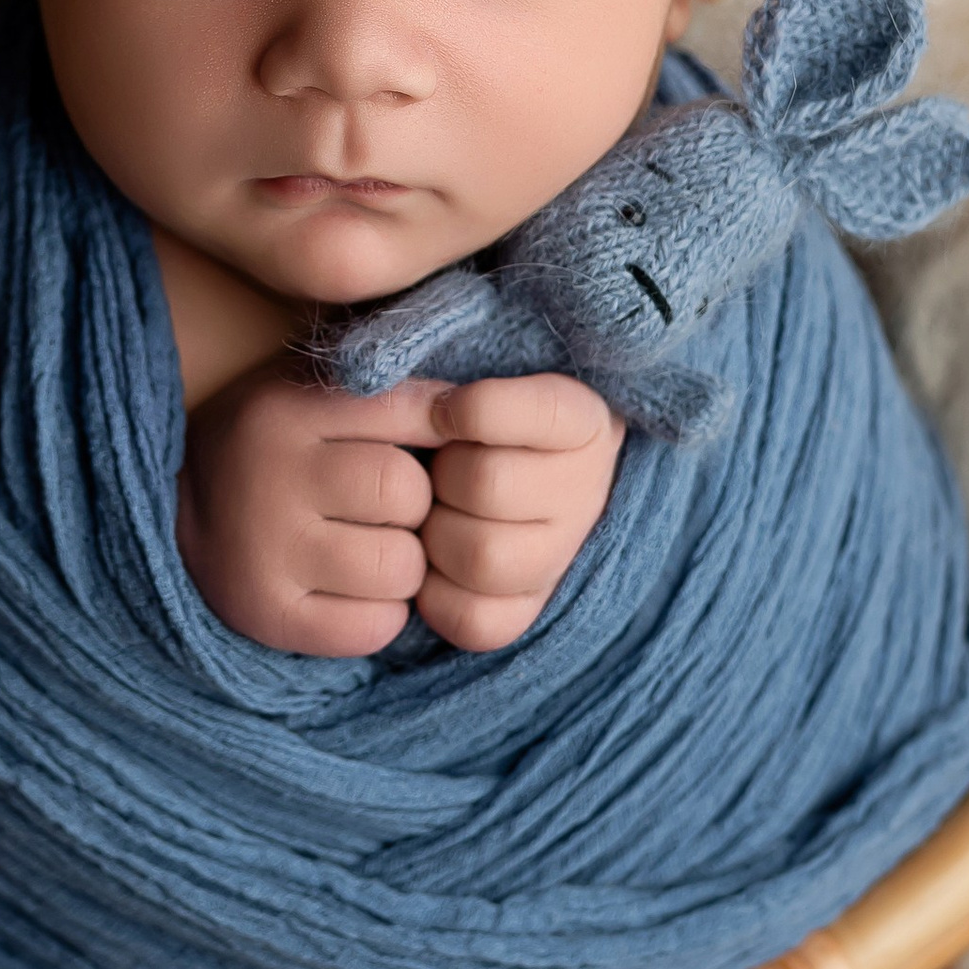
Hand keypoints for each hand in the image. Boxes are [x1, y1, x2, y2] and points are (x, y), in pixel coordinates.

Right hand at [177, 367, 620, 658]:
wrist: (174, 506)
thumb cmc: (278, 441)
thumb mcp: (316, 388)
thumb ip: (388, 382)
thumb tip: (483, 395)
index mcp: (288, 409)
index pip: (414, 412)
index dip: (442, 432)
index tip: (438, 442)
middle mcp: (270, 476)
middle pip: (408, 494)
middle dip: (416, 504)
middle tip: (390, 506)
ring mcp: (265, 551)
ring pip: (400, 567)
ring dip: (404, 564)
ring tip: (371, 546)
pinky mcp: (269, 615)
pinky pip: (374, 626)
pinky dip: (379, 613)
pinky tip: (350, 588)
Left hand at [412, 374, 624, 653]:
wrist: (486, 461)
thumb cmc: (462, 404)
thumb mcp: (464, 361)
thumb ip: (439, 349)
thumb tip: (382, 373)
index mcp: (582, 417)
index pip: (540, 411)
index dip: (472, 409)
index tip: (446, 408)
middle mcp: (586, 487)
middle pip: (489, 485)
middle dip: (443, 474)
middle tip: (434, 465)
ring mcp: (562, 553)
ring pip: (483, 557)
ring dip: (435, 534)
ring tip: (432, 512)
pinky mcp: (530, 608)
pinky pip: (477, 620)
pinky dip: (437, 595)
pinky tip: (431, 562)